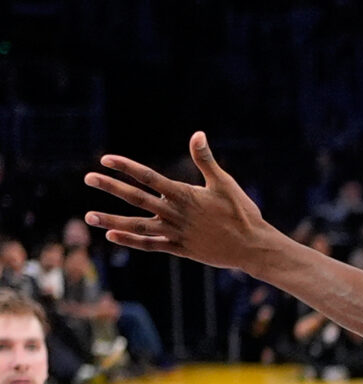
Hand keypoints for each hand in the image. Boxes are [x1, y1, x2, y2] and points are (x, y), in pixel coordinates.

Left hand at [82, 133, 277, 272]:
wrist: (253, 247)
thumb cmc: (242, 213)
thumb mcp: (225, 183)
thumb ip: (206, 160)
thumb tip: (198, 134)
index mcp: (185, 195)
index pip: (149, 177)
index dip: (126, 167)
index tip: (106, 159)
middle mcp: (176, 213)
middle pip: (137, 198)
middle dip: (110, 187)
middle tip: (88, 178)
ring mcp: (176, 233)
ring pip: (137, 225)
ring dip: (111, 220)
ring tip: (89, 216)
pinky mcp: (180, 249)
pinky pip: (150, 245)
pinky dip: (131, 241)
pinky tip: (112, 235)